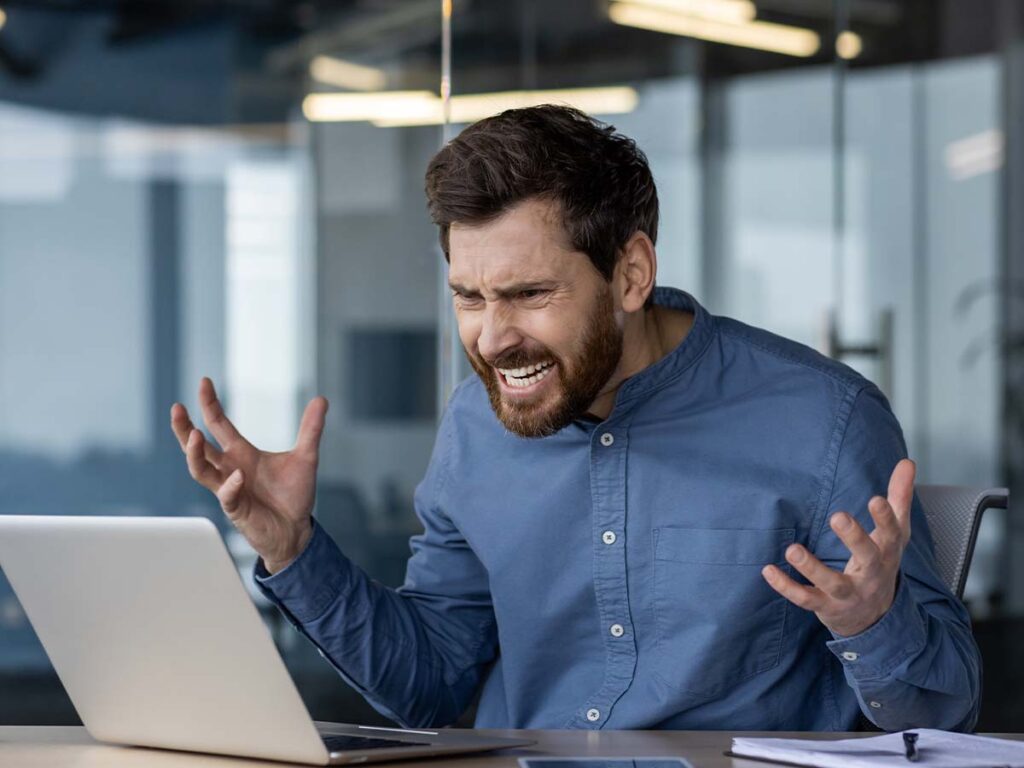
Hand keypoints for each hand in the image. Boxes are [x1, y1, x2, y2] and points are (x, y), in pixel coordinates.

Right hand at [170, 377, 328, 573]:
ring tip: (194, 435)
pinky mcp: (236, 509)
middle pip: (196, 446)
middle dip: (183, 428)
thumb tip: (321, 399)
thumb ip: (310, 429)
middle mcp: (230, 469)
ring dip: (194, 454)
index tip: (203, 382)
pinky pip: (226, 496)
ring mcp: (229, 489)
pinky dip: (230, 485)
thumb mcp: (306, 457)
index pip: (218, 425)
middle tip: (177, 409)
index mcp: (241, 453)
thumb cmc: (294, 496)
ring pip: (200, 470)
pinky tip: (238, 475)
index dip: (209, 404)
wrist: (297, 530)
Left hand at [761, 458, 914, 636]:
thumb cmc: (881, 564)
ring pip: (831, 583)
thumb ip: (898, 498)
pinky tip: (769, 570)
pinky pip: (805, 599)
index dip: (886, 518)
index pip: (891, 535)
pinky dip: (787, 587)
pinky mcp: (826, 606)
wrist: (874, 617)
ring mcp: (848, 594)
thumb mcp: (894, 533)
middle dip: (854, 538)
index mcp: (887, 554)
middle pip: (867, 558)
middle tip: (837, 516)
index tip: (876, 499)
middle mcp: (871, 575)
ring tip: (792, 550)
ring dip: (811, 568)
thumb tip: (907, 462)